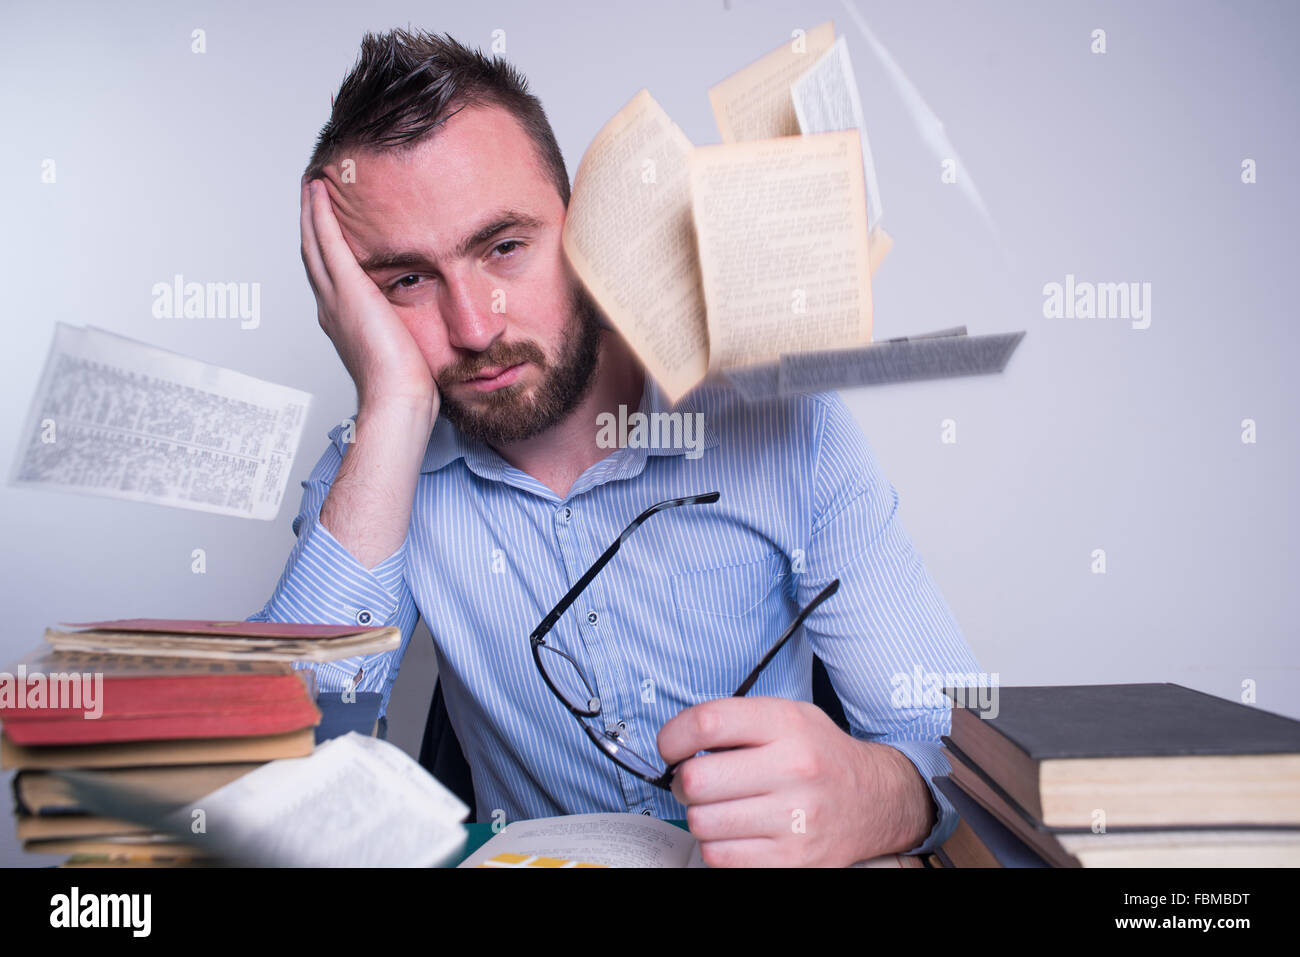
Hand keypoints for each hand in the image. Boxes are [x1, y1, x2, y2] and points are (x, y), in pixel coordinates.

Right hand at [300, 176, 439, 420]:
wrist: (398, 398)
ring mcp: (336, 298)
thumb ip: (400, 327)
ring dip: (311, 212)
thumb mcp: (402, 346)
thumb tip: (414, 320)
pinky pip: (328, 243)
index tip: (325, 225)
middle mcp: (333, 307)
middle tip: (310, 193)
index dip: (324, 246)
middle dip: (311, 223)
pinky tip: (319, 192)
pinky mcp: (348, 290)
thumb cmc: (406, 384)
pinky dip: (320, 215)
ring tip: (313, 185)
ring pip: (316, 244)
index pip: (331, 274)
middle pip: (315, 254)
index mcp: (344, 320)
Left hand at [657, 697, 934, 866]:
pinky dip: (718, 846)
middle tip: (693, 782)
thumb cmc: (820, 755)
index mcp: (787, 725)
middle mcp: (793, 769)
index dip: (673, 737)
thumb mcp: (789, 716)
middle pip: (696, 780)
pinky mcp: (791, 861)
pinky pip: (720, 857)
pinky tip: (736, 831)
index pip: (707, 723)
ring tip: (720, 807)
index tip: (671, 747)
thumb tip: (678, 742)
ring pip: (702, 822)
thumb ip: (736, 719)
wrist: (876, 800)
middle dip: (683, 782)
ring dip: (701, 816)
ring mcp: (794, 820)